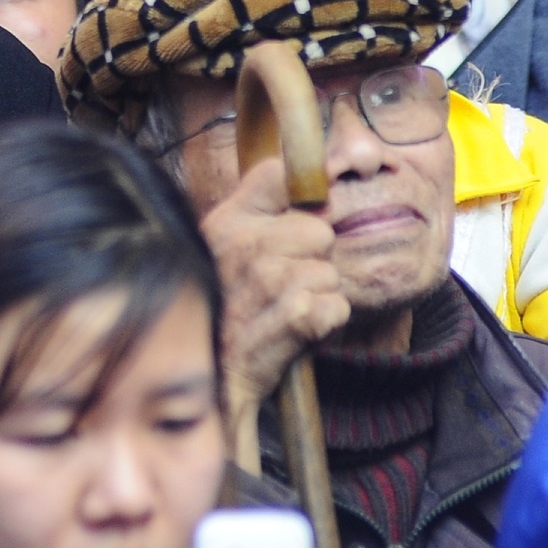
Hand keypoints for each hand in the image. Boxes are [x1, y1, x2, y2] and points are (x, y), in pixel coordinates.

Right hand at [201, 159, 346, 450]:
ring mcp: (270, 281)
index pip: (280, 177)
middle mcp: (246, 246)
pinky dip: (324, 323)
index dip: (300, 199)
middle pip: (320, 232)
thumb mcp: (219, 245)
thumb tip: (299, 165)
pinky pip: (337, 305)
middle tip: (283, 288)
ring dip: (315, 298)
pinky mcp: (295, 318)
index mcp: (227, 222)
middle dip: (311, 261)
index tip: (292, 225)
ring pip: (329, 273)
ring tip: (283, 314)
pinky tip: (295, 332)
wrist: (211, 381)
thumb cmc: (219, 310)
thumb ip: (255, 199)